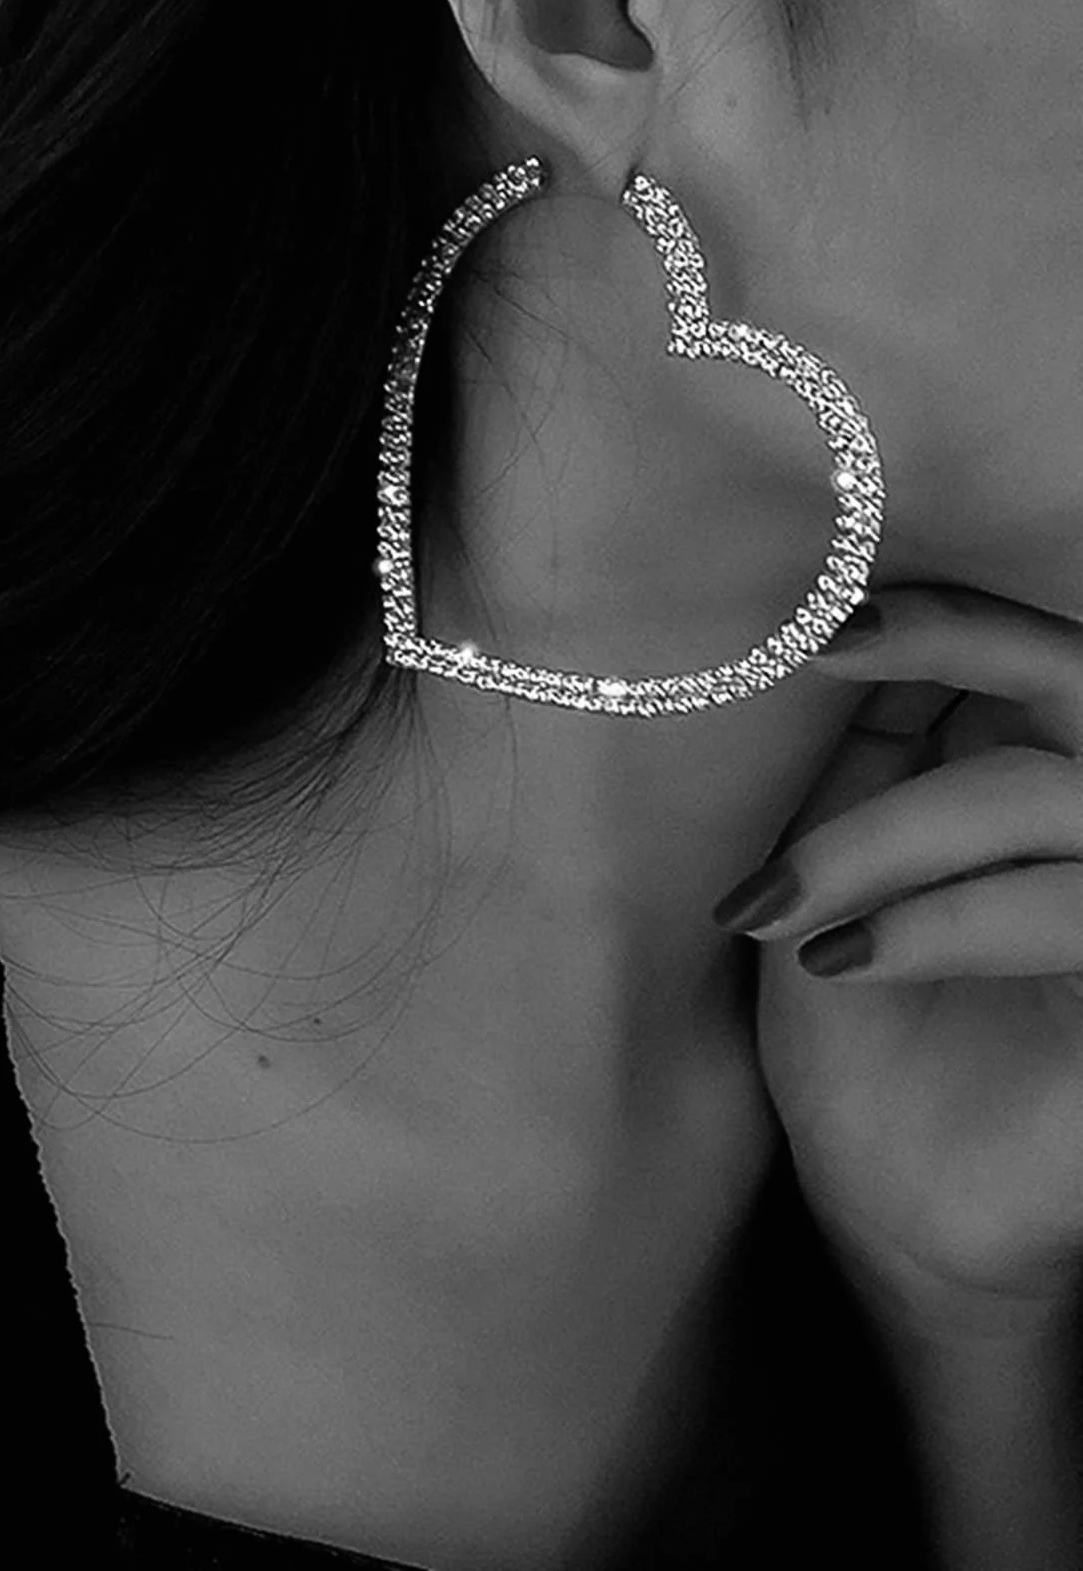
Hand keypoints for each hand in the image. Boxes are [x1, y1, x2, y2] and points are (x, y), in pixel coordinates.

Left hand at [717, 583, 1082, 1341]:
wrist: (901, 1207)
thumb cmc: (865, 1039)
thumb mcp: (837, 882)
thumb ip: (863, 770)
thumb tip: (848, 635)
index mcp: (1032, 785)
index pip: (1023, 661)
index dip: (942, 623)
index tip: (821, 624)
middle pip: (1073, 680)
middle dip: (956, 647)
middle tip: (832, 649)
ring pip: (1043, 797)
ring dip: (889, 839)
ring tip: (777, 907)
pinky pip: (1069, 908)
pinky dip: (945, 920)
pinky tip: (845, 960)